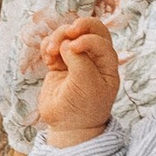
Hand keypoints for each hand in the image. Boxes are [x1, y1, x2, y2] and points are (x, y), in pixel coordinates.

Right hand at [35, 15, 121, 143]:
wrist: (68, 128)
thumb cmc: (83, 108)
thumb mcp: (86, 84)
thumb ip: (79, 61)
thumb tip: (66, 43)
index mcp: (107, 63)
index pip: (100, 38)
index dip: (86, 38)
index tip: (73, 46)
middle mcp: (94, 58)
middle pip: (89, 28)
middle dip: (76, 27)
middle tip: (67, 32)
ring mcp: (76, 60)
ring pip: (67, 35)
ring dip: (57, 37)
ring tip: (50, 53)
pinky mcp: (59, 64)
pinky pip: (53, 45)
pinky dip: (48, 46)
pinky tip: (47, 59)